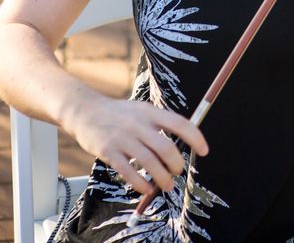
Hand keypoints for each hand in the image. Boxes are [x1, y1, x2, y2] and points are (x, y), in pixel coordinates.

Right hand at [63, 94, 208, 194]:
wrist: (85, 110)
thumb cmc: (119, 114)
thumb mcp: (141, 110)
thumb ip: (159, 123)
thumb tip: (181, 142)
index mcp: (150, 112)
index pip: (180, 123)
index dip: (195, 138)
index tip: (204, 151)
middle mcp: (139, 124)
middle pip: (166, 148)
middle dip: (176, 165)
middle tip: (177, 172)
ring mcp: (123, 138)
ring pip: (150, 163)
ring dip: (162, 179)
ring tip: (165, 185)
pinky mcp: (109, 151)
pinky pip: (129, 172)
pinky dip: (141, 184)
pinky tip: (146, 188)